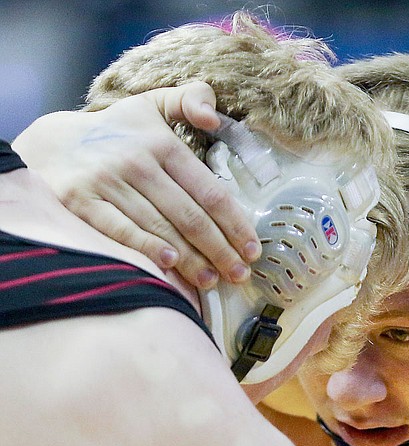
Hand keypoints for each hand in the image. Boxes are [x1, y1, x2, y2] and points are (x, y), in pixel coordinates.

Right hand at [13, 81, 259, 287]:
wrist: (51, 143)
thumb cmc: (117, 132)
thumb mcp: (153, 105)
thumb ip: (190, 99)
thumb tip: (213, 116)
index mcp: (162, 144)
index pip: (210, 192)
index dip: (235, 224)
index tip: (253, 249)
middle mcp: (137, 163)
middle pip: (190, 216)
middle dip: (220, 250)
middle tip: (240, 274)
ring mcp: (108, 183)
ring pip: (161, 228)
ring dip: (191, 259)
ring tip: (212, 280)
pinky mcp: (81, 202)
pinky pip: (121, 230)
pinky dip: (146, 247)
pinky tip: (170, 264)